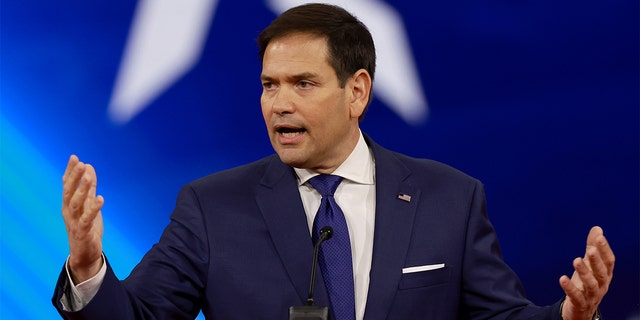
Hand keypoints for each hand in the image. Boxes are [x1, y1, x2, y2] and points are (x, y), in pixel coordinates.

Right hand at [62, 155, 104, 282]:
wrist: (84, 254)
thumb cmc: (86, 227)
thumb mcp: (87, 204)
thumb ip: (88, 187)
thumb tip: (88, 166)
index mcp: (68, 204)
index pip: (67, 185)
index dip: (70, 171)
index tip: (74, 157)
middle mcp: (68, 212)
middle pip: (69, 192)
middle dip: (74, 178)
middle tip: (80, 163)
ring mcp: (74, 222)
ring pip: (76, 204)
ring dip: (82, 190)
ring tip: (89, 177)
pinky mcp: (83, 232)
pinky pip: (87, 219)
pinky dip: (93, 209)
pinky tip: (101, 198)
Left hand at [559, 226, 613, 319]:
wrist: (582, 310)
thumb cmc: (586, 284)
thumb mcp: (590, 265)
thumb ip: (593, 247)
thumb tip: (597, 229)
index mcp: (605, 274)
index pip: (609, 261)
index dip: (605, 250)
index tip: (600, 237)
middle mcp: (601, 285)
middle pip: (602, 273)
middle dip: (596, 261)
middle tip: (590, 250)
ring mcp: (591, 296)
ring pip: (591, 285)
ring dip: (584, 272)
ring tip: (576, 260)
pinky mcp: (579, 304)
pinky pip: (576, 297)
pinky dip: (570, 288)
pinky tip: (562, 279)